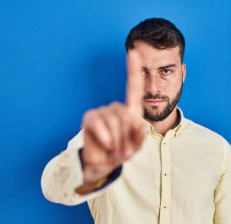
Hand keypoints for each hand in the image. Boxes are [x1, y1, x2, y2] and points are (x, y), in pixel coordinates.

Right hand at [79, 51, 145, 185]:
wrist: (103, 163)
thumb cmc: (122, 152)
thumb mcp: (135, 147)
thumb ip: (140, 137)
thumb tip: (139, 124)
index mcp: (130, 111)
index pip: (133, 88)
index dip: (133, 70)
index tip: (133, 53)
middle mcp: (116, 108)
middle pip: (126, 115)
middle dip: (127, 136)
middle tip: (125, 152)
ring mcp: (101, 111)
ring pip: (114, 121)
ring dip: (117, 140)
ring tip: (115, 150)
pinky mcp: (90, 118)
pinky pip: (100, 124)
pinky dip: (106, 137)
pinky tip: (106, 144)